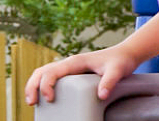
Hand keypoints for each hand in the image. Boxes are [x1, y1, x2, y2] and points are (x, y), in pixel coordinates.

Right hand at [24, 46, 144, 103]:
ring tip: (33, 102)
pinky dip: (42, 85)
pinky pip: (52, 77)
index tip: (50, 98)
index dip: (46, 85)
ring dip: (34, 85)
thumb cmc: (121, 61)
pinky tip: (44, 96)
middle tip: (32, 103)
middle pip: (42, 72)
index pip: (52, 71)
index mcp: (75, 61)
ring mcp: (69, 67)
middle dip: (32, 86)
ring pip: (44, 73)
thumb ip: (109, 82)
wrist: (126, 54)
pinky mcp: (72, 73)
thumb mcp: (117, 71)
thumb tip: (101, 96)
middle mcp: (69, 63)